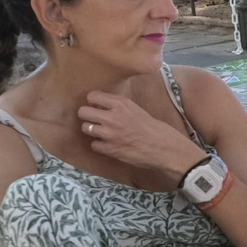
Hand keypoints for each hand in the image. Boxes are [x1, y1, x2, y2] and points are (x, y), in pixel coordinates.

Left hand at [77, 91, 204, 182]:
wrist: (164, 148)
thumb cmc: (153, 128)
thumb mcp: (135, 109)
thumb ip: (118, 106)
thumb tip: (100, 106)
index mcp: (120, 104)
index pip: (91, 96)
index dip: (93, 102)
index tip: (98, 107)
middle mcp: (112, 117)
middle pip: (83, 112)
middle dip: (87, 116)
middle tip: (95, 121)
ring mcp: (109, 134)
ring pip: (85, 128)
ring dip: (92, 131)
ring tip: (103, 133)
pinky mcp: (109, 149)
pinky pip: (93, 144)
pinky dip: (100, 145)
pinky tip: (110, 145)